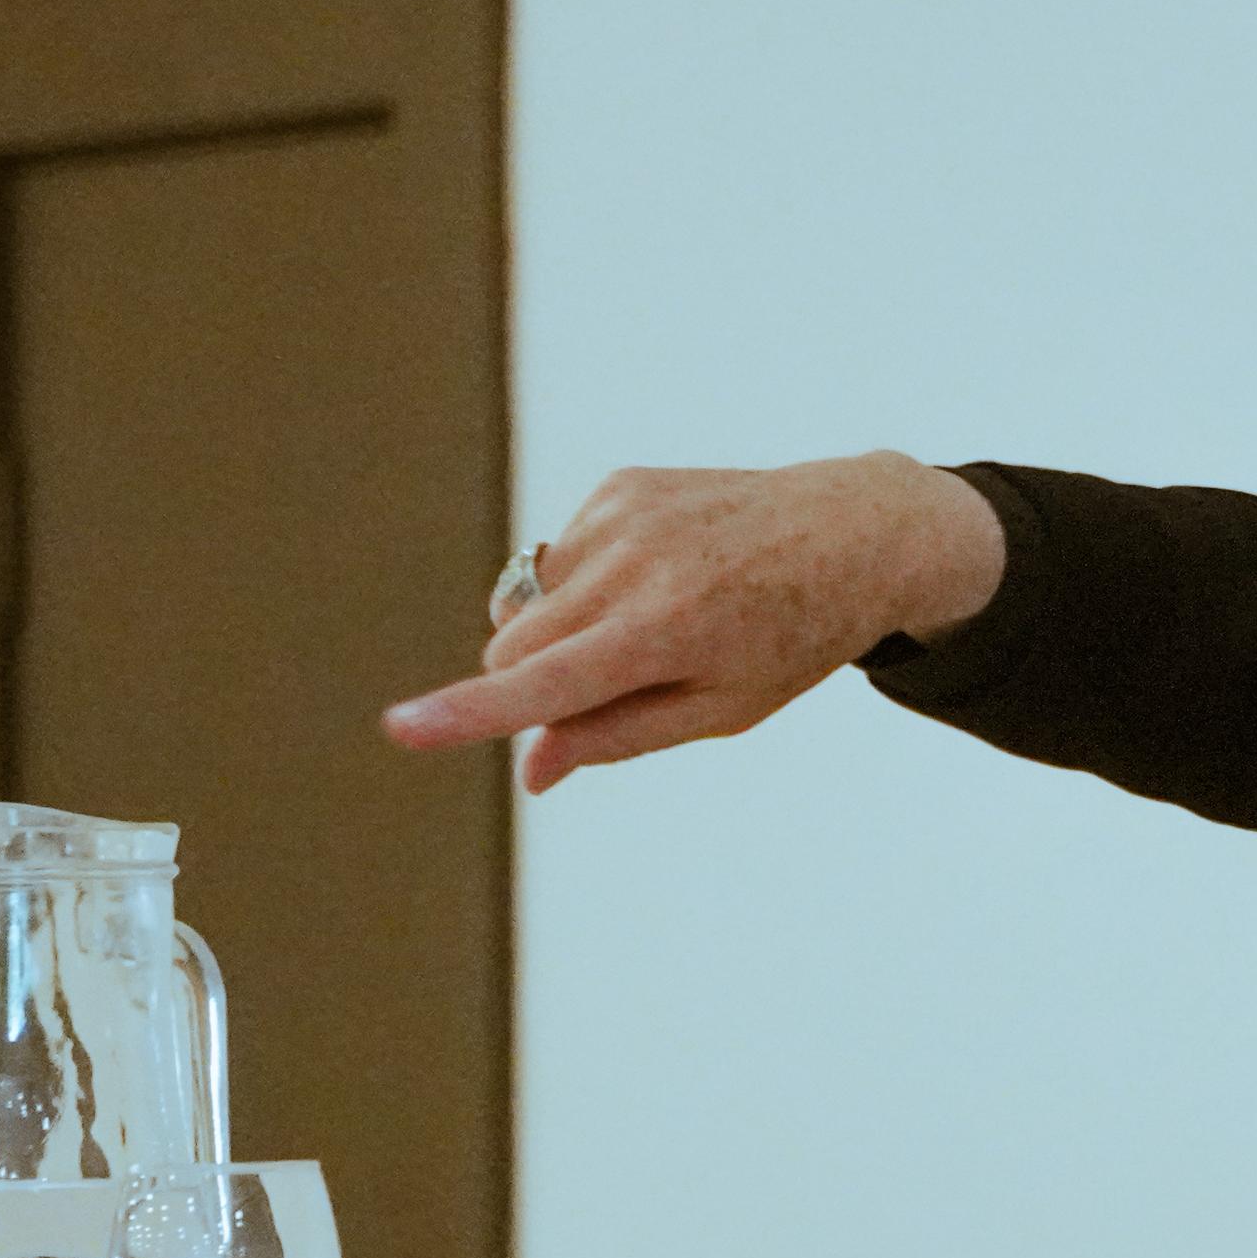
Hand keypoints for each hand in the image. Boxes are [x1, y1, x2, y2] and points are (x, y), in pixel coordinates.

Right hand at [380, 453, 1006, 792]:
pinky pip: (559, 557)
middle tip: (615, 686)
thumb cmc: (794, 636)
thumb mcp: (722, 710)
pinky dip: (588, 582)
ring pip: (527, 604)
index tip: (400, 727)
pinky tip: (664, 574)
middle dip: (530, 684)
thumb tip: (531, 771)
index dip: (465, 715)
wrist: (856, 531)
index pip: (544, 685)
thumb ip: (617, 738)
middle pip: (511, 648)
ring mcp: (623, 516)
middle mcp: (635, 566)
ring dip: (561, 631)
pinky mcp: (622, 486)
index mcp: (666, 633)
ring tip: (656, 621)